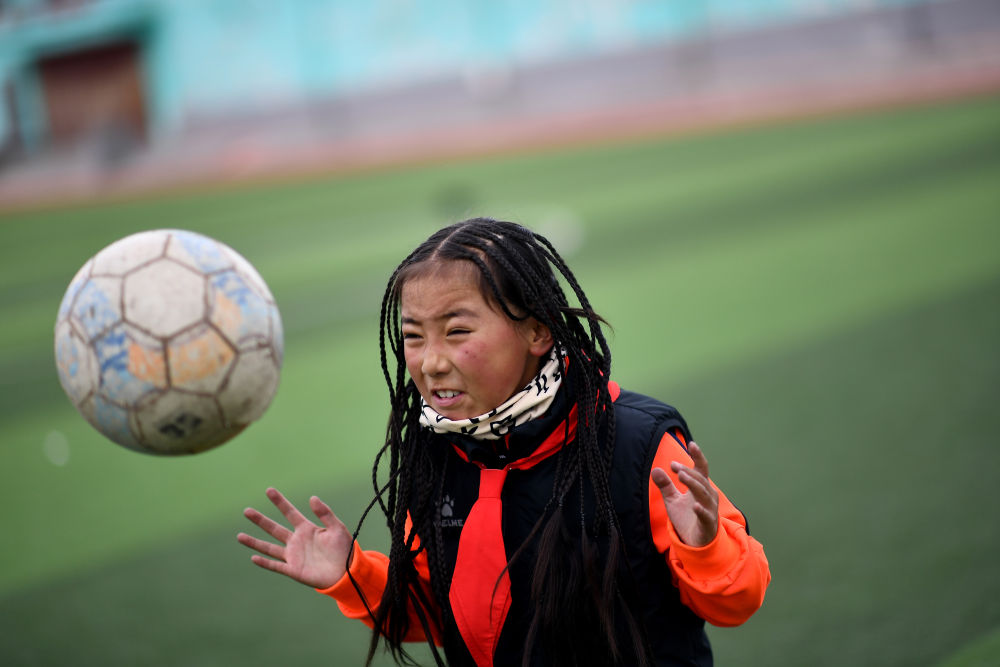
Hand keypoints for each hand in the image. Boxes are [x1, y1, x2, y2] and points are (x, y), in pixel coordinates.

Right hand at [237, 487, 352, 588]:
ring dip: (255, 542)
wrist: (347, 572)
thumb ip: (325, 513)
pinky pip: (276, 565)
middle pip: (274, 528)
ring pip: (269, 547)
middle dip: (260, 520)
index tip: (269, 490)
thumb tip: (312, 497)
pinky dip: (265, 563)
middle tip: (246, 511)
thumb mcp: (337, 527)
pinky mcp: (293, 570)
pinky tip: (253, 558)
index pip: (290, 513)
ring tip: (239, 536)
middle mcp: (297, 541)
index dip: (280, 502)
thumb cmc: (344, 549)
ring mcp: (293, 556)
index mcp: (307, 529)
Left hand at [651, 442, 719, 547]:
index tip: (691, 444)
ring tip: (681, 476)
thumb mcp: (672, 500)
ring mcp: (710, 510)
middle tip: (673, 466)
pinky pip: (706, 516)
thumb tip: (655, 469)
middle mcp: (708, 496)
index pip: (701, 469)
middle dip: (688, 471)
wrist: (695, 542)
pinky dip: (702, 510)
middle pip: (700, 479)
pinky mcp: (708, 524)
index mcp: (700, 488)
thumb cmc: (686, 517)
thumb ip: (665, 485)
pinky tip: (695, 506)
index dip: (698, 456)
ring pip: (704, 494)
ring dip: (693, 483)